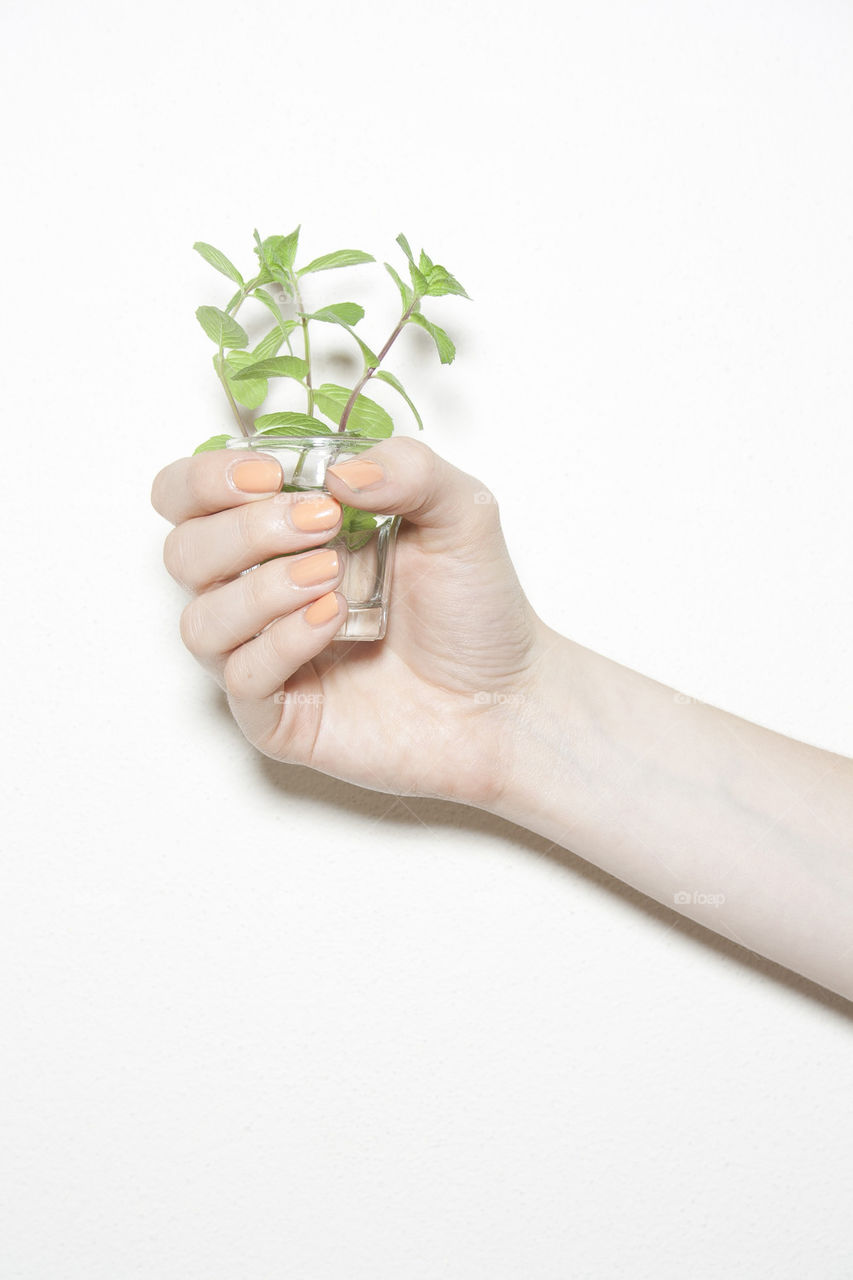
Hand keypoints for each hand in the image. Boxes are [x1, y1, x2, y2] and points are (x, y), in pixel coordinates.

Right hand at [151, 437, 546, 806]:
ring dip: (258, 588)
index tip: (271, 475)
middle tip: (321, 524)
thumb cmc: (477, 608)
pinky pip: (239, 678)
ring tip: (332, 577)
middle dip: (243, 530)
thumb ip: (408, 469)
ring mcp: (266, 656)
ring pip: (199, 620)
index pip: (190, 497)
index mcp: (284, 534)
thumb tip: (336, 472)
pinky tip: (333, 622)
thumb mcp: (462, 512)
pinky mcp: (278, 716)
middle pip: (182, 552)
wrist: (507, 697)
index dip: (207, 479)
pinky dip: (279, 643)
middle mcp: (262, 592)